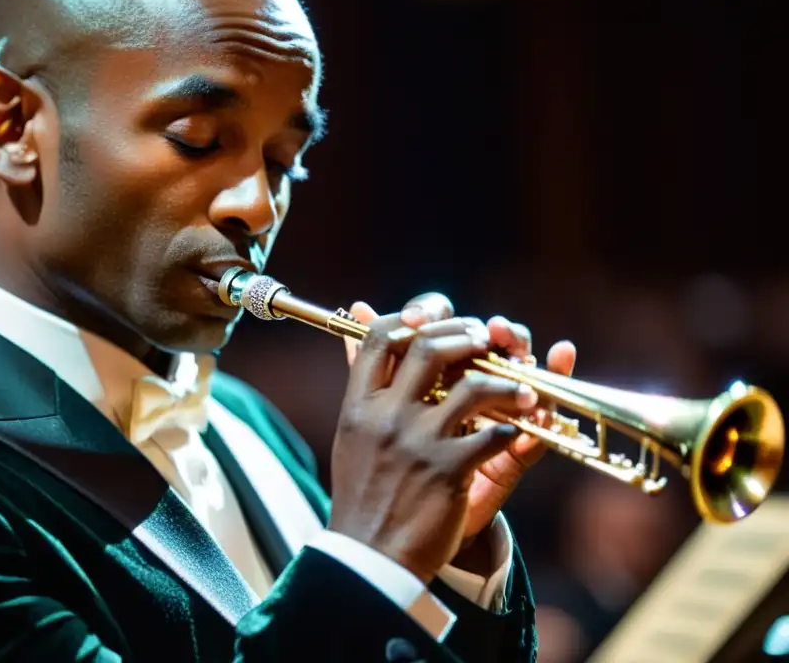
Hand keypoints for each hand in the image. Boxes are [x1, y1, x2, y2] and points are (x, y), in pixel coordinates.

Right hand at [327, 293, 541, 583]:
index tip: (441, 314)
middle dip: (467, 336)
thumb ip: (362, 376)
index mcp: (359, 405)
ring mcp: (418, 443)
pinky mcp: (449, 472)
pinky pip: (494, 435)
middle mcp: (386, 416)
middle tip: (489, 339)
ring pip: (473, 387)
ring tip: (523, 388)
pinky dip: (511, 429)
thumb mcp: (352, 432)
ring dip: (506, 382)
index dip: (416, 315)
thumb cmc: (364, 493)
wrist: (369, 560)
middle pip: (430, 348)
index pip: (383, 336)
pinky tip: (514, 432)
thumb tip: (359, 317)